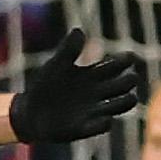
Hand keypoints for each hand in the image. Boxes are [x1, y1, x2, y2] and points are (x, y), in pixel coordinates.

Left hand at [8, 28, 144, 143]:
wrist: (29, 112)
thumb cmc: (45, 86)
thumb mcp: (56, 65)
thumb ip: (68, 49)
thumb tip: (79, 31)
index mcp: (93, 75)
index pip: (115, 66)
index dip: (126, 60)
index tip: (130, 57)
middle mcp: (98, 93)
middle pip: (122, 85)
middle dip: (128, 81)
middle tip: (131, 78)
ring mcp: (92, 111)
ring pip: (118, 106)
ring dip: (125, 102)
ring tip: (131, 97)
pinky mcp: (83, 128)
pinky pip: (98, 127)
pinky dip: (103, 124)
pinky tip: (106, 119)